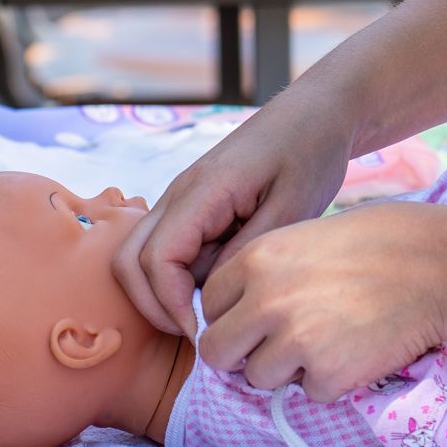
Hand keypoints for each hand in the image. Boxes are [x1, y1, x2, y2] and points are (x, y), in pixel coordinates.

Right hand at [115, 95, 357, 336]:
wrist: (316, 113)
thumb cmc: (310, 152)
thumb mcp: (293, 208)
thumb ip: (249, 252)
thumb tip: (212, 296)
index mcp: (202, 191)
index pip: (156, 258)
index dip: (170, 304)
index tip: (203, 331)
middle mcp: (179, 194)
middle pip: (130, 261)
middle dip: (155, 305)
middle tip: (199, 332)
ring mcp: (182, 199)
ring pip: (142, 256)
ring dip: (165, 292)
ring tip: (212, 313)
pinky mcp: (194, 207)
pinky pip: (169, 248)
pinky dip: (181, 276)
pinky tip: (221, 289)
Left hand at [198, 201, 446, 401]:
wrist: (434, 266)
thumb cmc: (374, 246)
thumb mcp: (304, 240)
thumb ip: (263, 275)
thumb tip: (235, 320)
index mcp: (257, 258)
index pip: (209, 305)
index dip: (233, 316)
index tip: (259, 317)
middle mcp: (267, 299)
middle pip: (217, 352)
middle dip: (243, 354)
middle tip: (280, 344)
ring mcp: (296, 339)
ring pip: (259, 379)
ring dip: (288, 369)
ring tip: (330, 338)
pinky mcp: (328, 374)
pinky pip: (308, 393)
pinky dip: (330, 380)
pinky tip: (356, 349)